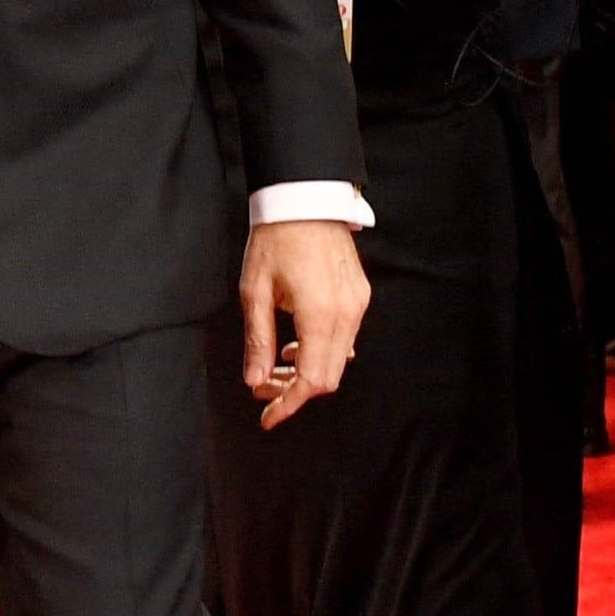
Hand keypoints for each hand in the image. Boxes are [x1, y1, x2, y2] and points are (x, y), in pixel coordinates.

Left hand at [236, 219, 370, 430]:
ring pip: (338, 360)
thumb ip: (258, 340)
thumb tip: (254, 382)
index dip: (289, 404)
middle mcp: (346, 314)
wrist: (304, 198)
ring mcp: (358, 304)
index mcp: (319, 314)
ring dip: (308, 372)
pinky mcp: (360, 295)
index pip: (312, 380)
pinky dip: (322, 351)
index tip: (268, 417)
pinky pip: (345, 338)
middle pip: (329, 377)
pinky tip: (297, 344)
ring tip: (277, 365)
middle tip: (263, 389)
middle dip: (295, 392)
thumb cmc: (275, 239)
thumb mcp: (254, 291)